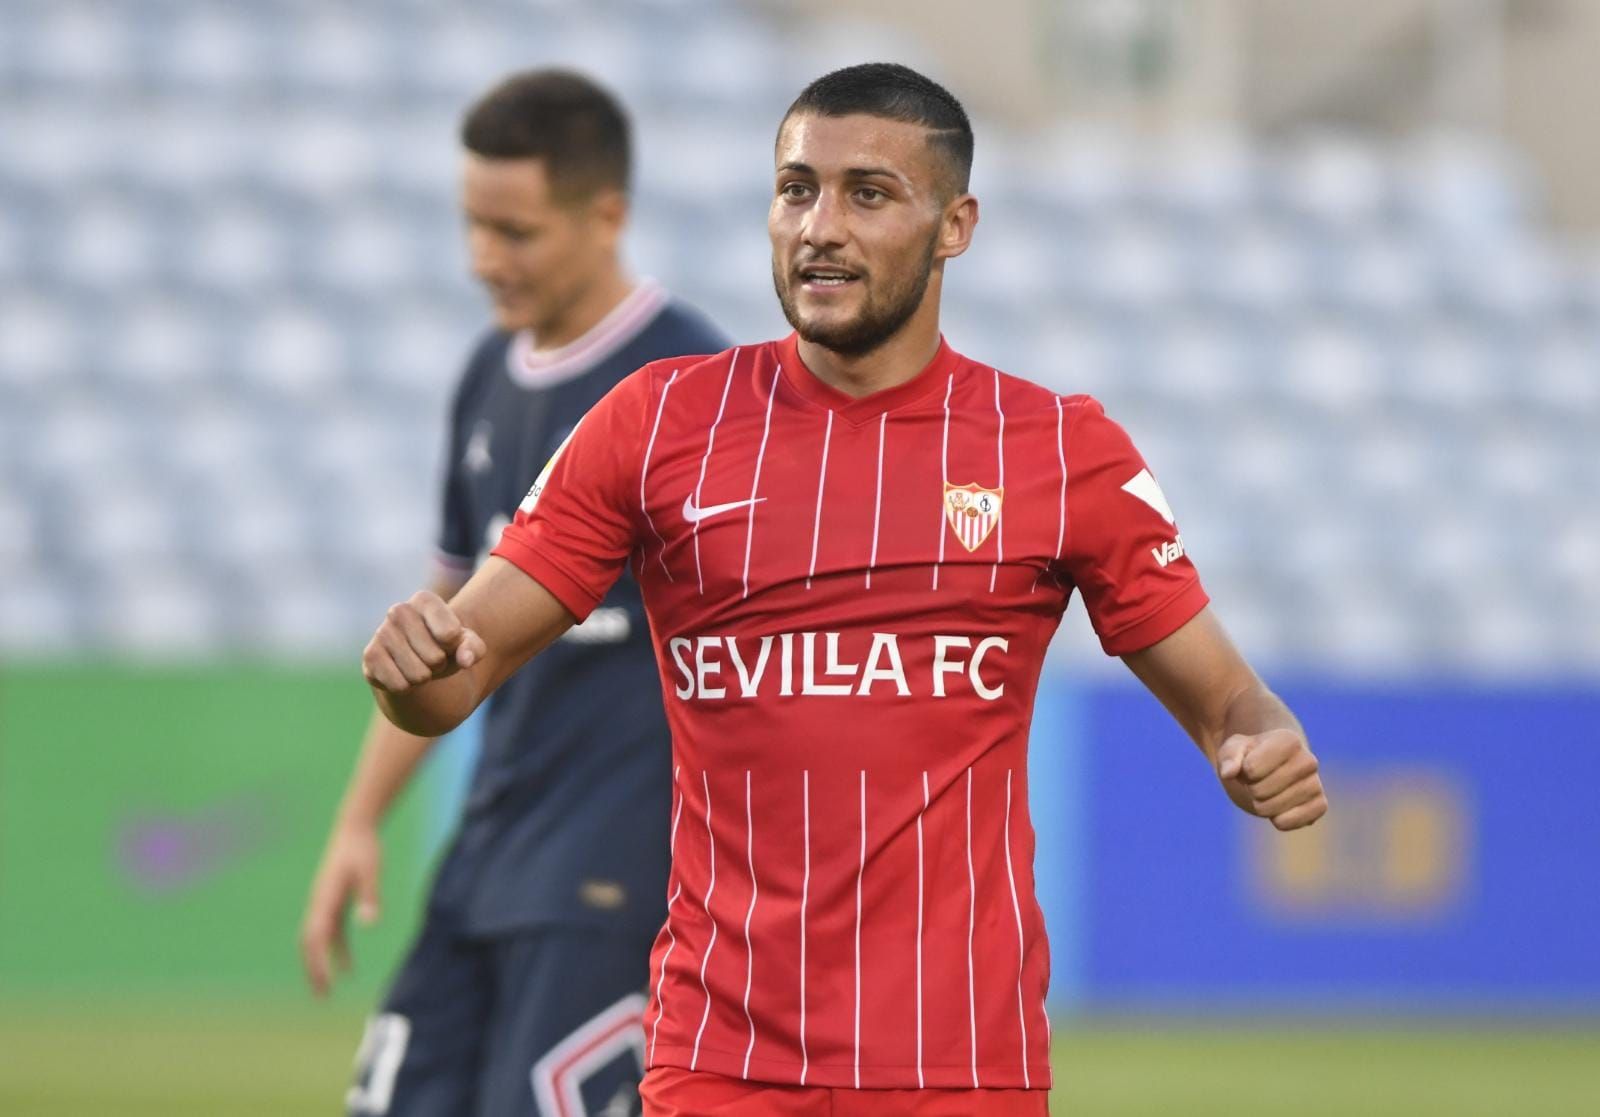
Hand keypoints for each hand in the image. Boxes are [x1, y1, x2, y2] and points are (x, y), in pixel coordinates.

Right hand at [299, 823, 381, 995]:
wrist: (355, 827)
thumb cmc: (364, 848)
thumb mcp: (371, 870)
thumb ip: (369, 896)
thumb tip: (369, 924)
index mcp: (324, 898)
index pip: (315, 937)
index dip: (318, 961)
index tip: (325, 982)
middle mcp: (319, 904)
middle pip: (310, 943)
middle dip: (313, 969)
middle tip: (321, 996)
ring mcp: (325, 904)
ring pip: (318, 941)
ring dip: (321, 964)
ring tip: (327, 991)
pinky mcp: (335, 902)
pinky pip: (332, 933)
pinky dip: (337, 951)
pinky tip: (348, 969)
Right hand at [362, 591, 486, 692]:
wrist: (416, 661)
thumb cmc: (446, 647)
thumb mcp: (468, 645)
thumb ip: (474, 648)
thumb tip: (466, 659)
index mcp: (424, 600)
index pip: (450, 634)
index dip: (454, 646)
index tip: (448, 641)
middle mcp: (398, 610)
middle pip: (435, 658)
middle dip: (439, 665)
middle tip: (432, 658)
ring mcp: (381, 633)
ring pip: (418, 675)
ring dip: (423, 677)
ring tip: (418, 665)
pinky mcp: (370, 657)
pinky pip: (399, 685)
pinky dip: (407, 687)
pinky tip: (402, 674)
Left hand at [1215, 729, 1326, 830]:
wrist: (1274, 768)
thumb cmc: (1251, 755)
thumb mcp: (1234, 749)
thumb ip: (1229, 756)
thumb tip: (1228, 773)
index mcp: (1288, 741)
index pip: (1251, 769)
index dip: (1243, 771)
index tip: (1250, 764)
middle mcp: (1308, 761)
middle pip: (1260, 791)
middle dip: (1251, 789)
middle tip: (1258, 781)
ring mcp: (1316, 784)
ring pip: (1272, 810)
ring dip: (1261, 805)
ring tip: (1268, 791)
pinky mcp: (1320, 807)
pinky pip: (1288, 823)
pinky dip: (1276, 820)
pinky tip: (1280, 808)